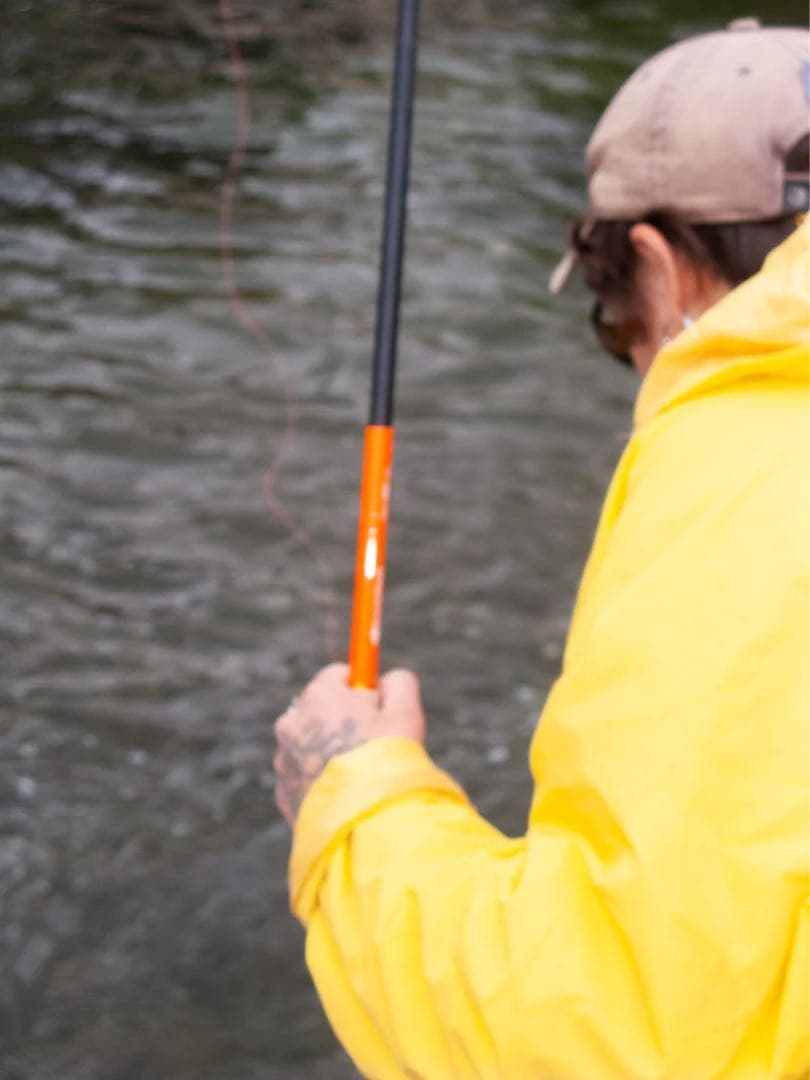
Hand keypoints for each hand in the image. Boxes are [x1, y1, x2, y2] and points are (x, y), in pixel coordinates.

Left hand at [273, 662, 424, 826]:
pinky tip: (344, 795)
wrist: (365, 819)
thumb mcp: (405, 710)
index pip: (338, 675)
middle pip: (320, 710)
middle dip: (342, 721)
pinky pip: (302, 779)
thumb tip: (390, 681)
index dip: (362, 688)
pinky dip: (319, 783)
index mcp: (319, 696)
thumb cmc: (387, 758)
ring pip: (309, 746)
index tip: (377, 704)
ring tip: (359, 776)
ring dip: (328, 752)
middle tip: (371, 742)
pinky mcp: (283, 793)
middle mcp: (292, 723)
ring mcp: (284, 760)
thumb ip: (399, 683)